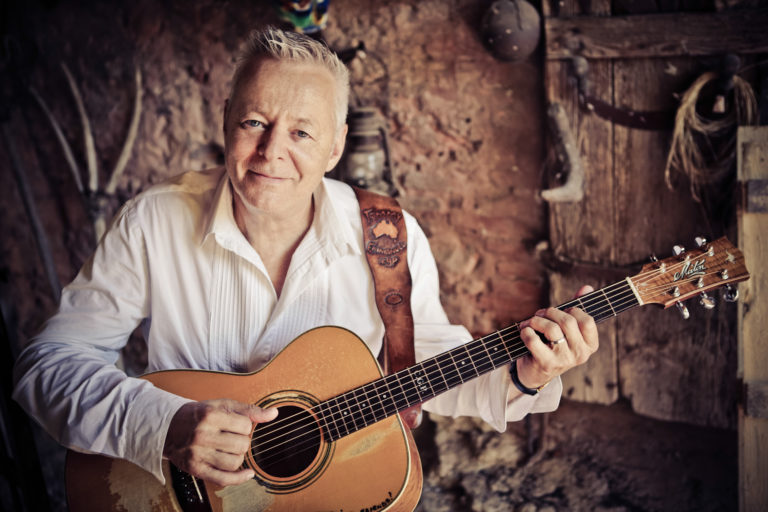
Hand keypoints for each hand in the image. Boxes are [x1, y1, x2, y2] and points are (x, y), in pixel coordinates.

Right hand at [163, 399, 277, 486]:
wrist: (169, 427)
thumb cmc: (200, 415)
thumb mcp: (223, 405)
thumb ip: (249, 410)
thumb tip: (273, 414)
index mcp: (210, 416)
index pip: (245, 426)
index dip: (246, 426)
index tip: (237, 425)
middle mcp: (203, 435)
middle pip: (241, 445)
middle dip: (242, 441)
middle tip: (232, 437)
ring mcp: (198, 454)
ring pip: (234, 462)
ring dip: (238, 456)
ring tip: (230, 449)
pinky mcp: (196, 469)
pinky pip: (223, 479)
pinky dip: (239, 479)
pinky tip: (248, 474)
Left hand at [514, 285, 598, 390]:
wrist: (536, 373)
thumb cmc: (553, 346)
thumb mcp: (567, 330)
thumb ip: (577, 308)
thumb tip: (587, 287)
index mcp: (590, 345)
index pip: (587, 321)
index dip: (572, 310)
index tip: (563, 311)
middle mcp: (580, 354)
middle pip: (567, 321)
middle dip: (550, 312)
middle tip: (540, 314)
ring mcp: (564, 360)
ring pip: (551, 329)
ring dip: (536, 320)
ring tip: (530, 322)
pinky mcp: (546, 363)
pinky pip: (533, 340)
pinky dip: (525, 331)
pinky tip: (524, 331)